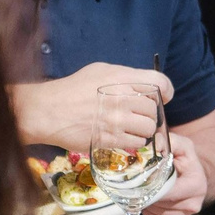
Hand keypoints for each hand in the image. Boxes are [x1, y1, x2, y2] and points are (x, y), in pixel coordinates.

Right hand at [9, 62, 172, 151]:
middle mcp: (123, 99)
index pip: (160, 84)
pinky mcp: (111, 139)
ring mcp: (118, 120)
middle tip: (137, 116)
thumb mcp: (99, 71)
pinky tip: (122, 137)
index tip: (162, 98)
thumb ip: (123, 77)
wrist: (49, 111)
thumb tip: (142, 85)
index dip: (165, 92)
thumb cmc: (72, 89)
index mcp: (122, 78)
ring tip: (130, 128)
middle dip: (148, 114)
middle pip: (153, 109)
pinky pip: (136, 143)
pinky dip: (133, 142)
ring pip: (148, 129)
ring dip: (142, 130)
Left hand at [145, 132, 207, 214]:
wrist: (193, 176)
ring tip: (146, 187)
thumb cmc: (186, 160)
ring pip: (154, 212)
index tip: (139, 177)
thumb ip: (167, 141)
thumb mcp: (181, 145)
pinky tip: (151, 197)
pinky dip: (148, 209)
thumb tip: (151, 145)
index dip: (150, 185)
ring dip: (145, 201)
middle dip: (145, 192)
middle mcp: (192, 204)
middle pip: (159, 203)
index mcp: (196, 185)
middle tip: (137, 181)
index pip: (167, 191)